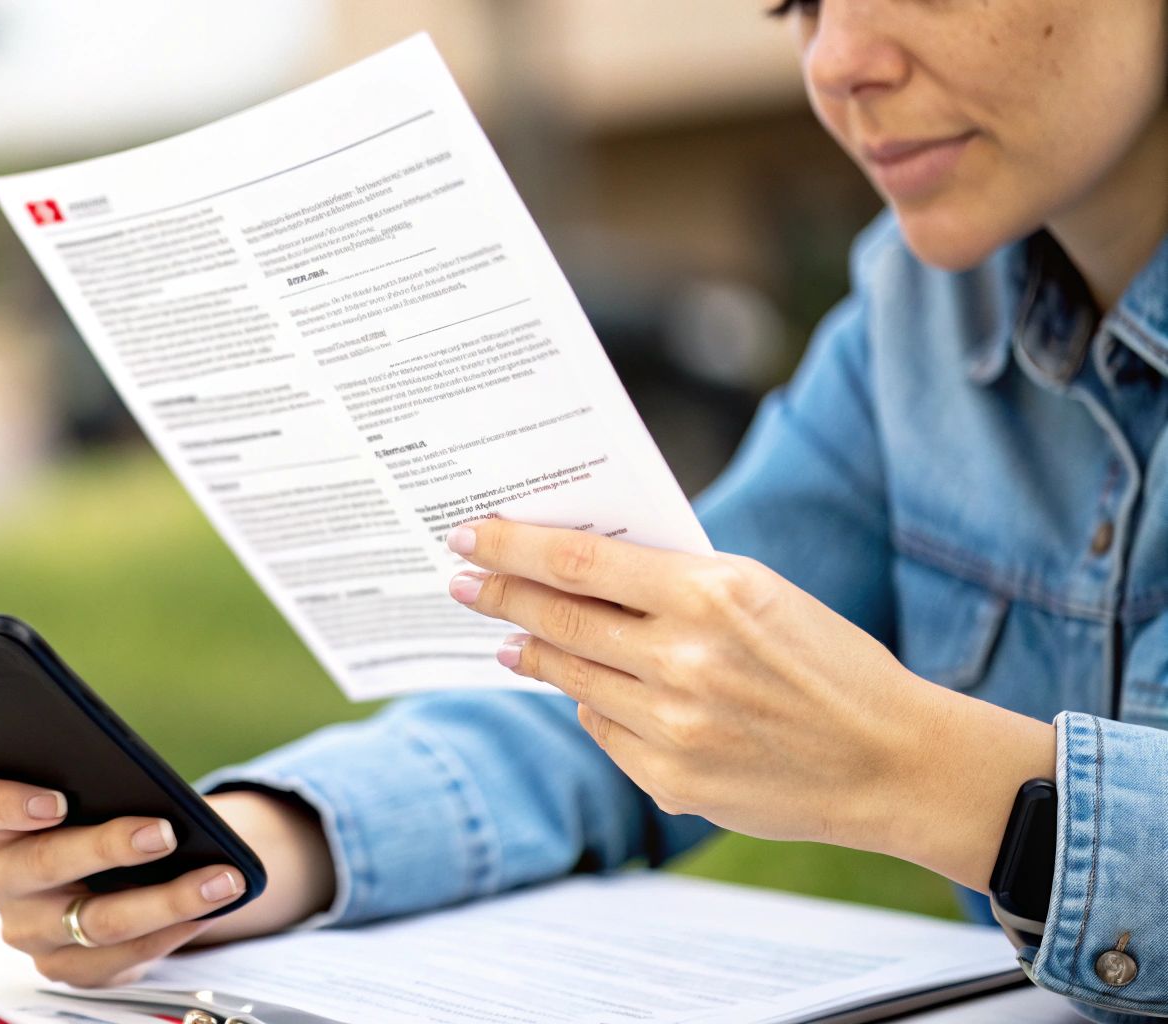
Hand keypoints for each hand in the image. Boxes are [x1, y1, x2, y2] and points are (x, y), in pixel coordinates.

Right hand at [0, 771, 333, 986]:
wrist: (110, 864)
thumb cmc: (93, 805)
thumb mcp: (85, 780)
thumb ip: (92, 772)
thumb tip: (146, 779)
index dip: (1, 802)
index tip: (56, 799)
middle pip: (42, 865)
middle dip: (109, 848)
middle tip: (163, 832)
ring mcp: (25, 928)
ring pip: (93, 921)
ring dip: (166, 900)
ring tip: (218, 878)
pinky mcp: (62, 965)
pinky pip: (118, 958)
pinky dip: (170, 932)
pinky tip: (207, 908)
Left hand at [445, 518, 1053, 889]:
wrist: (893, 760)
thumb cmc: (827, 663)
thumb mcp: (760, 594)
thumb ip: (673, 582)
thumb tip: (578, 571)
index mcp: (711, 594)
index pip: (578, 561)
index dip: (511, 546)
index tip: (467, 537)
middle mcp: (684, 660)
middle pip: (558, 620)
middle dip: (499, 599)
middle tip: (461, 584)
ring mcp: (673, 726)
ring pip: (569, 679)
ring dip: (531, 655)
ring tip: (507, 641)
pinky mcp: (671, 779)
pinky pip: (603, 729)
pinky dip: (593, 706)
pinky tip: (588, 693)